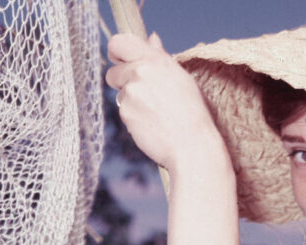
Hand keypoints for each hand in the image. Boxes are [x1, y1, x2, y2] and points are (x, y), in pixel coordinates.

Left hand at [106, 33, 223, 170]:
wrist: (192, 144)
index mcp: (156, 59)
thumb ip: (160, 57)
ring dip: (131, 101)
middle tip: (143, 94)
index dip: (116, 52)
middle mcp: (141, 72)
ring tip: (156, 111)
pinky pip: (124, 111)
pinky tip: (153, 122)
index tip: (122, 61)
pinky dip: (134, 116)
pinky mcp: (126, 112)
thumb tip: (151, 38)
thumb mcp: (181, 77)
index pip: (119, 42)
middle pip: (113, 72)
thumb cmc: (192, 111)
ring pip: (120, 93)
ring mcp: (131, 92)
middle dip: (122, 82)